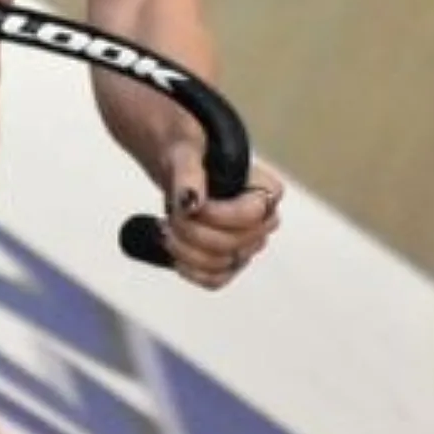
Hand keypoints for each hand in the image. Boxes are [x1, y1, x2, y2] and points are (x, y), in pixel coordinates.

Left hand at [160, 146, 282, 290]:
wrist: (179, 171)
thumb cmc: (189, 154)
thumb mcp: (185, 152)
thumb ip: (188, 173)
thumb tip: (191, 201)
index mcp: (266, 191)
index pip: (252, 215)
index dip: (218, 215)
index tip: (191, 202)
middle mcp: (263, 222)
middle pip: (234, 244)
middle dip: (194, 230)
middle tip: (172, 212)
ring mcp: (247, 245)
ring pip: (222, 264)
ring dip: (186, 250)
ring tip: (167, 228)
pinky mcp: (229, 262)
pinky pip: (215, 280)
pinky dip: (189, 269)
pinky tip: (173, 251)